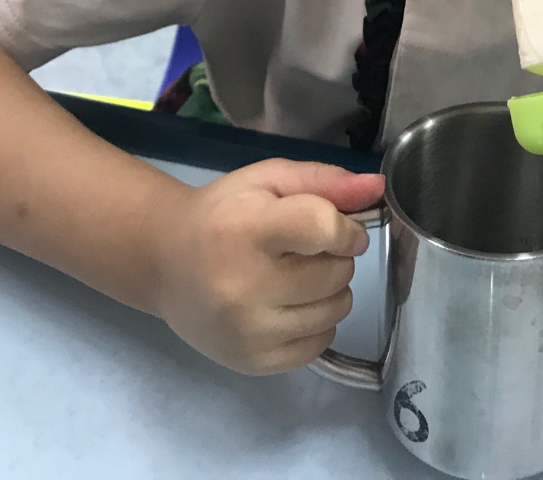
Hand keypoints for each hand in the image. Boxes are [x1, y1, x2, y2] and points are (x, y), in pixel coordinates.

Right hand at [150, 159, 384, 373]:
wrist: (165, 262)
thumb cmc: (222, 213)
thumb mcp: (267, 181)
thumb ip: (324, 182)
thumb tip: (377, 188)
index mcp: (245, 230)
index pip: (322, 229)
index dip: (346, 227)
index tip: (343, 227)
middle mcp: (244, 286)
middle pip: (336, 272)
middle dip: (336, 256)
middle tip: (307, 250)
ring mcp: (248, 331)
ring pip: (336, 310)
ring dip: (332, 289)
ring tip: (300, 275)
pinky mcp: (252, 362)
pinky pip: (320, 343)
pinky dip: (318, 321)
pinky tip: (292, 303)